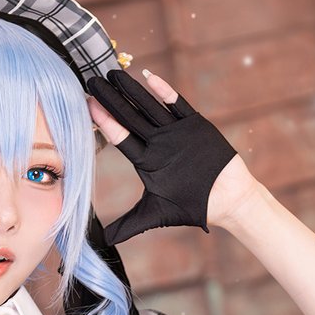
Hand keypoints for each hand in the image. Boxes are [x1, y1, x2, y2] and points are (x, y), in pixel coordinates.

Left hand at [86, 68, 252, 241]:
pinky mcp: (195, 126)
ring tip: (113, 73)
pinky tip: (149, 78)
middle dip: (111, 99)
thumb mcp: (156, 215)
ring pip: (150, 107)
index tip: (86, 104)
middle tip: (91, 81)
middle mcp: (158, 143)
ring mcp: (175, 132)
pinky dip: (165, 92)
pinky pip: (178, 105)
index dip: (103, 121)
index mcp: (147, 160)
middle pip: (130, 116)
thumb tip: (104, 241)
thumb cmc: (194, 207)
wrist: (229, 201)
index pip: (120, 137)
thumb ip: (130, 224)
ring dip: (132, 91)